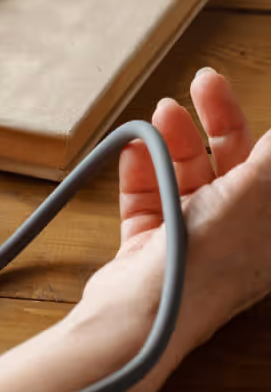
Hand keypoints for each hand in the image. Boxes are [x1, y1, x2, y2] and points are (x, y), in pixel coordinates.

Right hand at [81, 68, 270, 353]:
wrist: (146, 309)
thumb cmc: (211, 258)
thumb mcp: (261, 187)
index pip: (268, 162)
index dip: (253, 125)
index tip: (234, 92)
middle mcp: (235, 230)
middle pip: (229, 162)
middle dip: (214, 120)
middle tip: (200, 83)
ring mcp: (190, 237)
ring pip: (184, 175)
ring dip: (173, 141)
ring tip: (160, 114)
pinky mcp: (148, 245)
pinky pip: (146, 197)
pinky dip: (140, 170)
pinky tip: (134, 148)